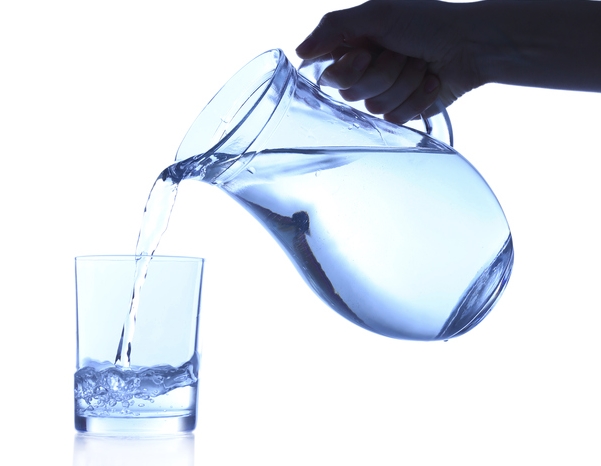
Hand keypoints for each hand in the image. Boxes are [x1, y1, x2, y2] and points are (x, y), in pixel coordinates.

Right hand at [296, 0, 481, 123]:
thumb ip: (333, 28)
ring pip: (375, 107)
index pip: (329, 75)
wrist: (470, 44)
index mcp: (354, 47)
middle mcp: (365, 72)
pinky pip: (396, 118)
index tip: (366, 54)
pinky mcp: (403, 110)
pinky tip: (430, 81)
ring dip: (403, 82)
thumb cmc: (427, 22)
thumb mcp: (377, 13)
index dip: (346, 70)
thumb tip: (299, 52)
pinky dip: (417, 97)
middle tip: (401, 53)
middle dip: (382, 73)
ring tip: (420, 64)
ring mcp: (385, 93)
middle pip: (351, 94)